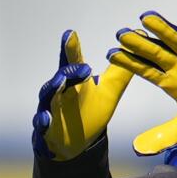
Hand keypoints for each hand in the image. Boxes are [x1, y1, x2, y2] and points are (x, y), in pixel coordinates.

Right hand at [32, 30, 132, 159]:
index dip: (71, 48)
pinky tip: (46, 120)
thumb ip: (121, 71)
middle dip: (69, 71)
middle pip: (61, 77)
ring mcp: (50, 109)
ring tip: (59, 83)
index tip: (70, 34)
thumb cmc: (89, 111)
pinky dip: (42, 122)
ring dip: (52, 89)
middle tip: (82, 67)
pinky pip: (41, 125)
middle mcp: (60, 90)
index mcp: (75, 80)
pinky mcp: (45, 129)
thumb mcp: (109, 92)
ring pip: (47, 97)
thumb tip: (135, 44)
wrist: (75, 143)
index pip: (73, 61)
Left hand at [110, 13, 176, 154]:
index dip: (129, 62)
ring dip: (164, 30)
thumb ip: (164, 137)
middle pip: (157, 52)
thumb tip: (138, 149)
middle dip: (140, 44)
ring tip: (147, 19)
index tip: (111, 54)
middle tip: (121, 34)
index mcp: (171, 83)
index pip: (145, 70)